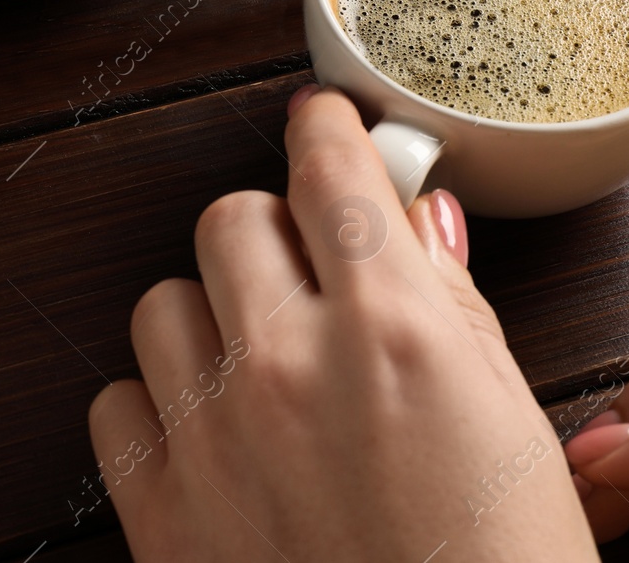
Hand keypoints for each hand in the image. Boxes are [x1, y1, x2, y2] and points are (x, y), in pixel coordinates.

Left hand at [89, 85, 596, 561]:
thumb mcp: (511, 432)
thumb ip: (453, 311)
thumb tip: (417, 222)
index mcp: (395, 331)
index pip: (330, 171)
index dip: (323, 128)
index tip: (319, 121)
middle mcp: (292, 363)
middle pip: (232, 219)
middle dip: (270, 233)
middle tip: (305, 276)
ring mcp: (213, 434)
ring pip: (163, 300)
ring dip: (208, 315)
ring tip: (256, 366)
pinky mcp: (157, 507)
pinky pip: (117, 401)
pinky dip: (156, 404)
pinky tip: (209, 436)